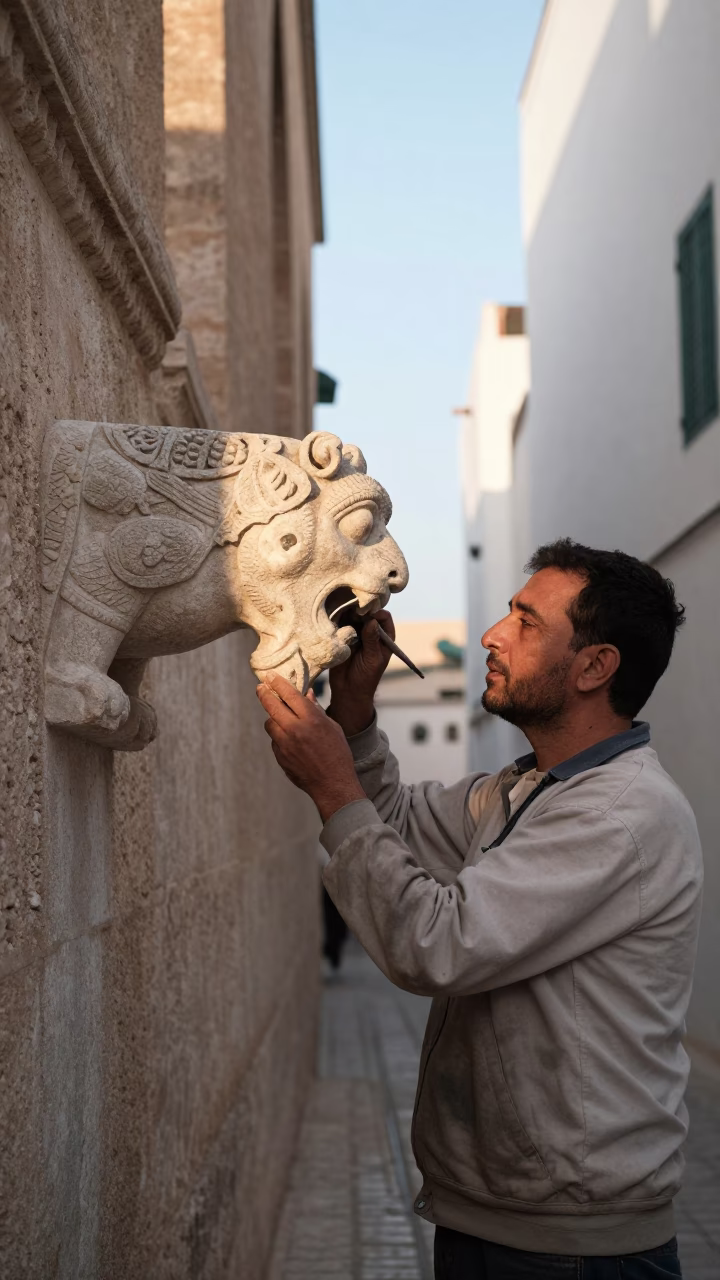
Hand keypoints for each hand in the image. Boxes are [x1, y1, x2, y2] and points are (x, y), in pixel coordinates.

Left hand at [256, 673, 366, 821]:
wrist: (332, 784)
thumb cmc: (337, 753)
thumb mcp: (332, 727)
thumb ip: (316, 710)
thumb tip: (306, 694)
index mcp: (311, 719)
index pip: (289, 694)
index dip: (277, 682)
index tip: (270, 676)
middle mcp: (295, 729)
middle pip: (271, 705)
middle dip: (264, 693)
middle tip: (260, 687)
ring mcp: (285, 744)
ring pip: (269, 723)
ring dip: (273, 718)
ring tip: (281, 717)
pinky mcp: (280, 756)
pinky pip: (274, 740)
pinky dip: (279, 736)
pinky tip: (290, 740)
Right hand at [327, 610, 394, 736]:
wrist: (347, 690)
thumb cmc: (365, 677)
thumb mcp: (372, 659)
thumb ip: (372, 640)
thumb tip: (372, 621)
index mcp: (384, 637)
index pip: (384, 617)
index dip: (377, 613)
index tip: (367, 616)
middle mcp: (371, 632)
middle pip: (367, 613)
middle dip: (360, 611)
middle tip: (351, 615)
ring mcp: (356, 632)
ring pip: (353, 615)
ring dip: (347, 614)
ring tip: (342, 619)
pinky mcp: (342, 635)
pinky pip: (340, 623)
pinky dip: (338, 620)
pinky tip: (334, 622)